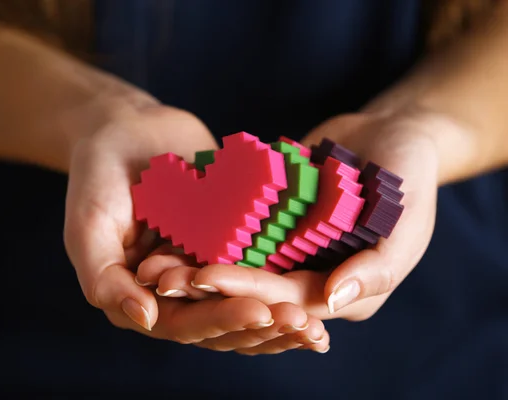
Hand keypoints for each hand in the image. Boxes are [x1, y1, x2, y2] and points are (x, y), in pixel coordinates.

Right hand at [63, 101, 328, 352]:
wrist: (127, 127)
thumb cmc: (97, 174)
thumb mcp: (89, 224)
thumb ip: (104, 276)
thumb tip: (144, 319)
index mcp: (138, 297)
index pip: (182, 323)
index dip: (222, 321)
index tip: (263, 312)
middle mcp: (173, 292)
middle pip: (221, 321)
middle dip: (262, 325)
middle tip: (304, 322)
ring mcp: (201, 268)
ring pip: (243, 301)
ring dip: (279, 313)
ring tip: (318, 315)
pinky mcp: (226, 244)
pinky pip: (257, 265)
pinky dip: (284, 278)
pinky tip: (321, 279)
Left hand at [137, 107, 445, 321]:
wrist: (392, 135)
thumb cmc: (410, 180)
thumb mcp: (406, 225)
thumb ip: (377, 268)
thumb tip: (332, 300)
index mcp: (340, 292)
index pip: (287, 301)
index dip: (246, 292)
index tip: (204, 278)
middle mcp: (308, 278)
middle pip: (252, 287)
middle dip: (207, 283)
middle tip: (161, 274)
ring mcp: (288, 251)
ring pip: (236, 263)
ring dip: (197, 263)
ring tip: (154, 257)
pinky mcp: (272, 224)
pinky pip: (236, 229)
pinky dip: (207, 231)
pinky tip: (172, 223)